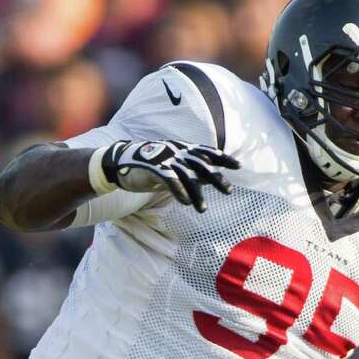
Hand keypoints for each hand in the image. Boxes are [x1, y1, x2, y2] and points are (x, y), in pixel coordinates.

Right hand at [96, 140, 238, 210]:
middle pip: (200, 164)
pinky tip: (186, 203)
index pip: (206, 152)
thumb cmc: (151, 166)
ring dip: (196, 193)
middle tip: (229, 190)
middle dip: (216, 178)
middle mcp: (175, 151)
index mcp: (182, 149)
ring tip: (202, 209)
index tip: (238, 166)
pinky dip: (178, 191)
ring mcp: (164, 158)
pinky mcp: (152, 168)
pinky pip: (168, 179)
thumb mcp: (174, 167)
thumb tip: (212, 178)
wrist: (120, 163)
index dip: (222, 158)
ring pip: (186, 175)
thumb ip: (192, 171)